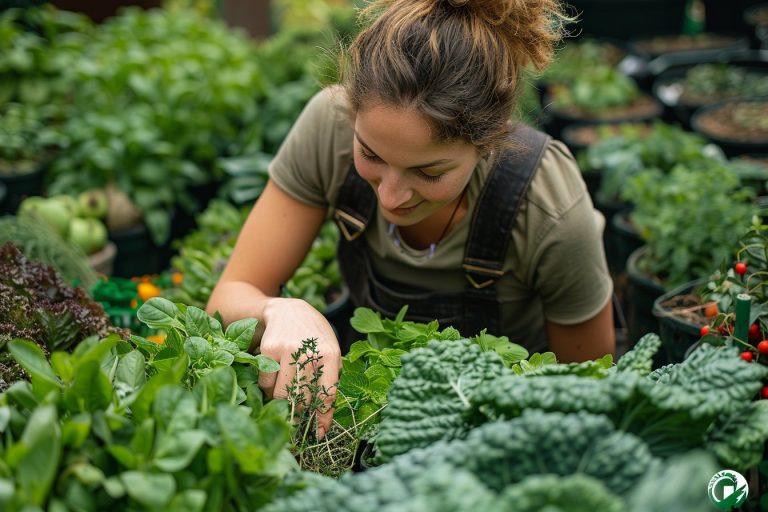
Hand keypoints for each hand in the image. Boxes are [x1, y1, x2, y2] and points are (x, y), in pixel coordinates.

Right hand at [257, 297, 340, 439]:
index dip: (322, 418)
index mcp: (329, 355)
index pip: (327, 394)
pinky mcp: (268, 350)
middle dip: (300, 412)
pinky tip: (274, 379)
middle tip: (297, 414)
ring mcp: (287, 350)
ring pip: (282, 394)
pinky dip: (268, 388)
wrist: (289, 310)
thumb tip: (324, 419)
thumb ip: (331, 378)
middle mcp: (309, 352)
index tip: (318, 434)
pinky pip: (265, 383)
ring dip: (282, 400)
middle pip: (302, 399)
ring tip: (286, 393)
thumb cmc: (313, 336)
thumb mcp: (330, 351)